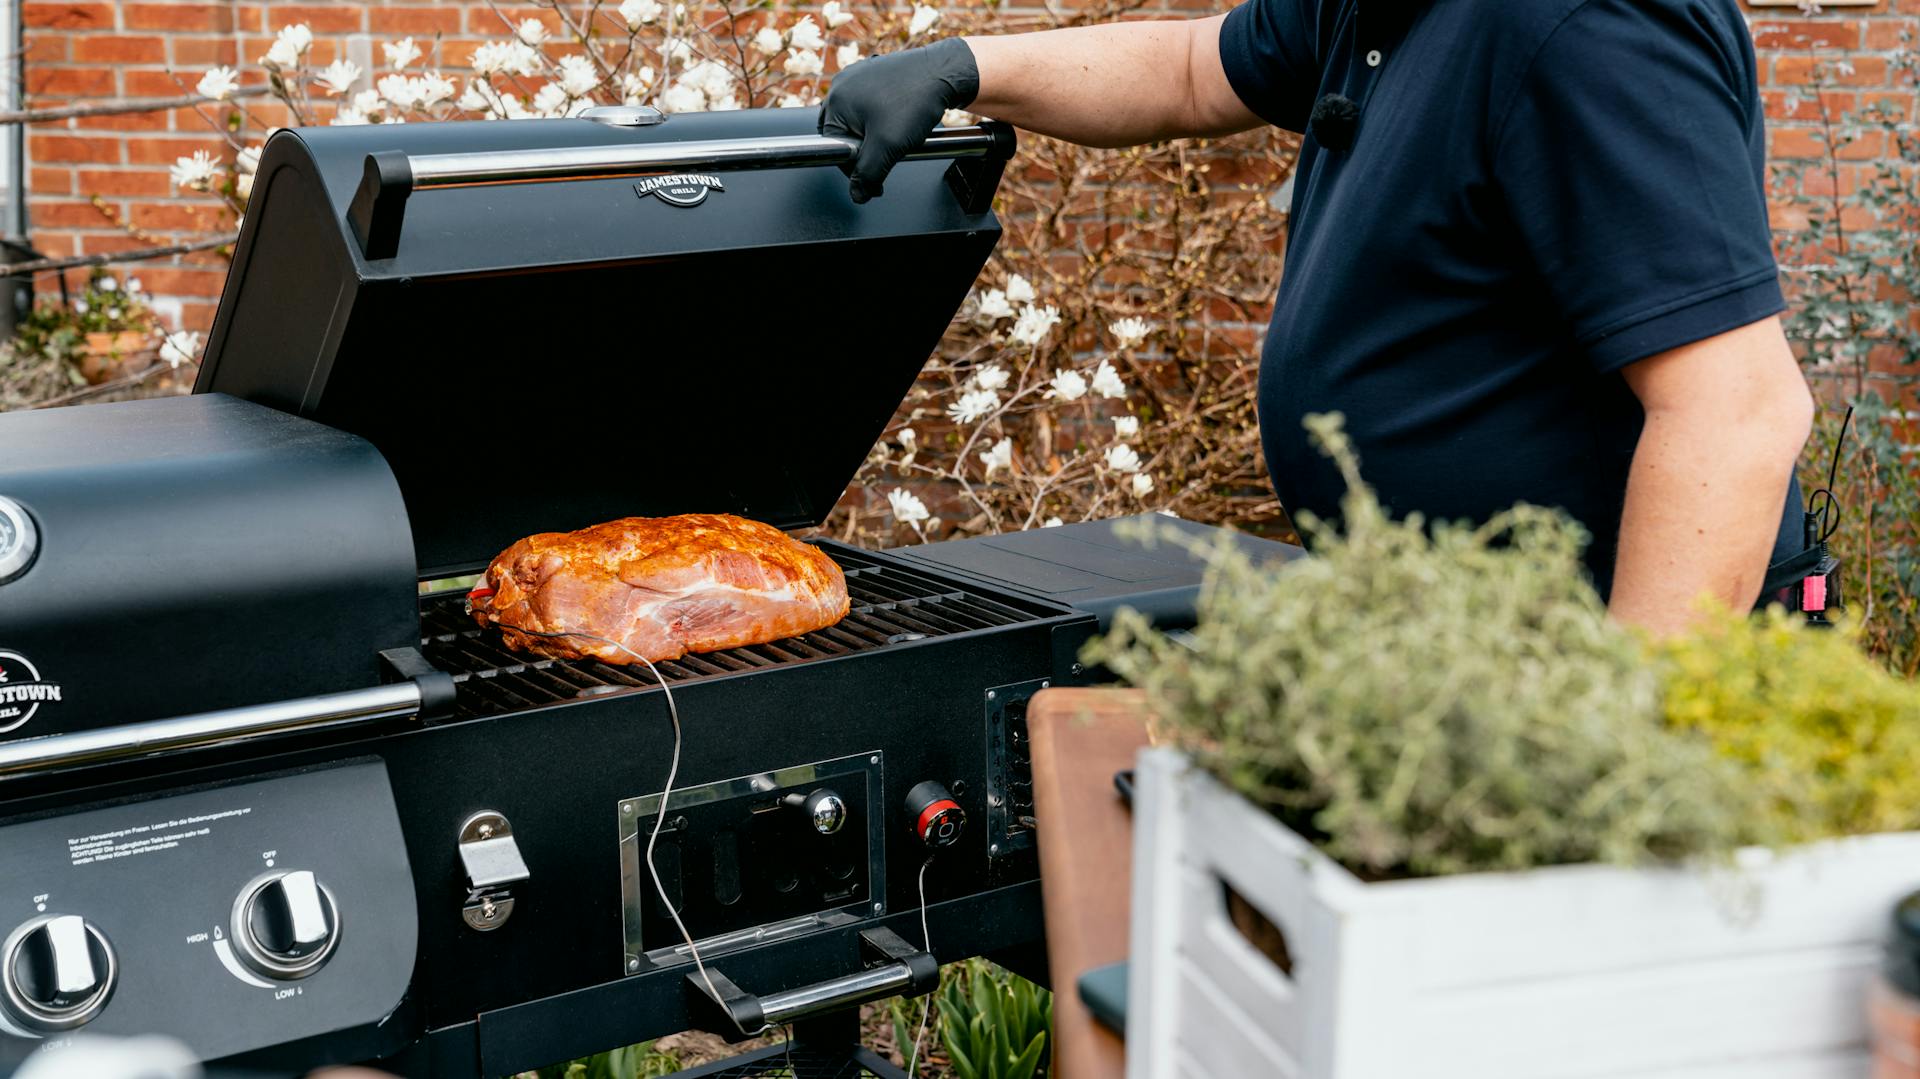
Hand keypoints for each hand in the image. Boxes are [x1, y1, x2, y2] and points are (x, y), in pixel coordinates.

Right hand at [819, 38, 978, 202]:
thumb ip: (867, 174)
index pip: (833, 147)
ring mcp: (857, 76)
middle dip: (864, 149)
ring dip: (874, 135)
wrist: (944, 72)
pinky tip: (899, 120)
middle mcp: (842, 84)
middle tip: (888, 152)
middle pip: (843, 133)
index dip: (855, 167)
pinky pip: (869, 105)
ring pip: (858, 120)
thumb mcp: (887, 146)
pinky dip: (882, 119)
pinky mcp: (873, 74)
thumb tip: (857, 194)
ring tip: (897, 135)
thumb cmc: (915, 101)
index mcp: (836, 100)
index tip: (876, 173)